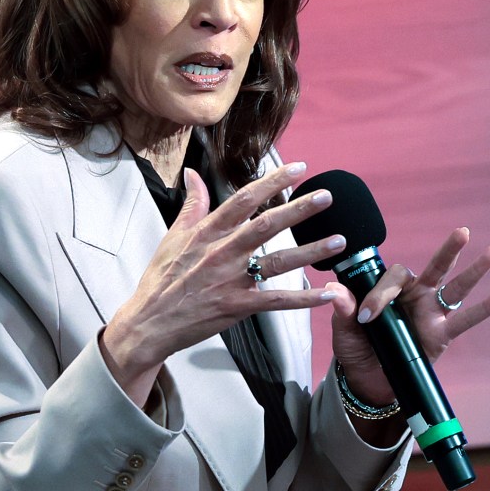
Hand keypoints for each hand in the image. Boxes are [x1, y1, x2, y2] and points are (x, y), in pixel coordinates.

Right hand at [100, 162, 348, 404]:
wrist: (150, 322)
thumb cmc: (161, 280)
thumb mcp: (173, 236)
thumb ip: (191, 204)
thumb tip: (193, 174)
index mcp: (208, 232)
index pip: (244, 199)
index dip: (272, 181)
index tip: (298, 168)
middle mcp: (223, 252)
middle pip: (267, 225)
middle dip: (299, 210)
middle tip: (327, 197)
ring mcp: (232, 280)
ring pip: (278, 262)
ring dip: (311, 251)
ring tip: (339, 241)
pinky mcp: (238, 307)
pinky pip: (277, 301)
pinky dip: (303, 299)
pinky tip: (326, 294)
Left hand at [331, 226, 489, 408]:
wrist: (369, 381)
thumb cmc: (357, 349)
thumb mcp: (344, 330)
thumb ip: (345, 309)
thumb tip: (334, 289)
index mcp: (391, 289)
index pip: (394, 278)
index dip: (381, 294)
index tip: (366, 316)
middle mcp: (416, 295)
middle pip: (435, 267)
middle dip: (449, 250)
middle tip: (463, 232)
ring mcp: (432, 313)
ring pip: (457, 287)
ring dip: (475, 270)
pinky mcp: (443, 334)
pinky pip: (467, 319)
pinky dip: (486, 308)